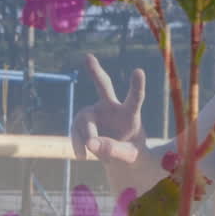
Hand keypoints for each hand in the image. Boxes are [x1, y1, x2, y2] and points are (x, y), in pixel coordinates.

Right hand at [71, 54, 148, 168]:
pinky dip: (77, 144)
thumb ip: (114, 150)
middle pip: (103, 86)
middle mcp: (112, 107)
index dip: (137, 86)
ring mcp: (96, 112)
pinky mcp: (84, 121)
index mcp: (130, 113)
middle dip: (95, 72)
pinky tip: (82, 156)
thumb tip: (91, 143)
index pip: (135, 98)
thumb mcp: (129, 156)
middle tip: (88, 57)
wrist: (121, 158)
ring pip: (84, 119)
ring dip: (85, 137)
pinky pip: (75, 130)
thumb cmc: (132, 153)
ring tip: (88, 154)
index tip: (138, 71)